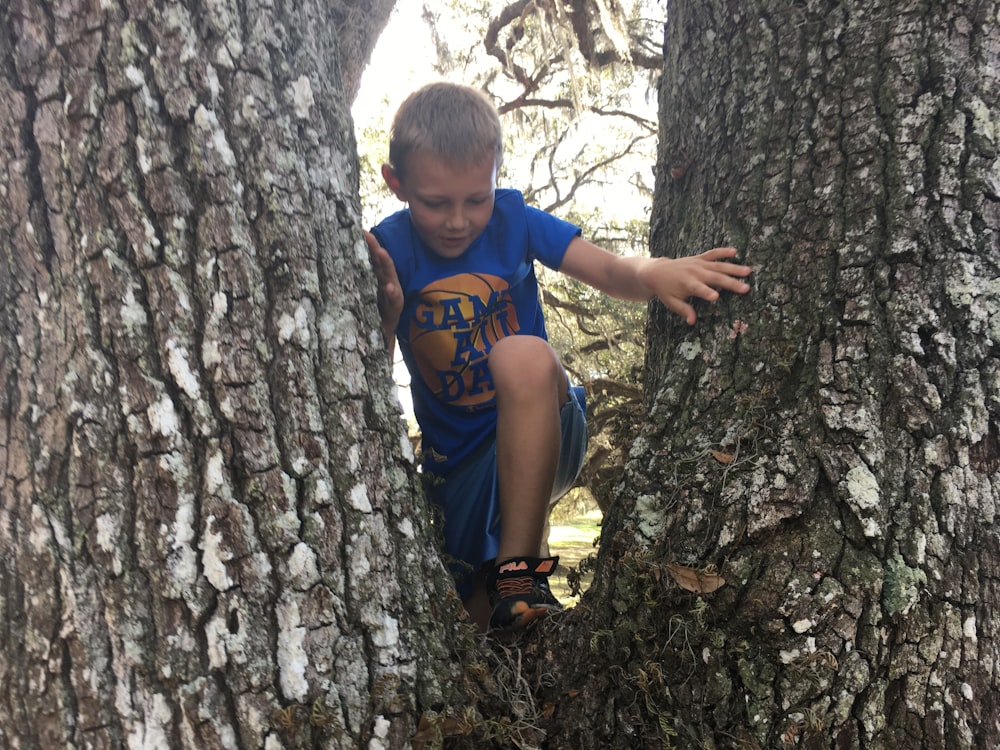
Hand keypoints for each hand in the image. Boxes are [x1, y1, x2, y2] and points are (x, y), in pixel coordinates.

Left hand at [365, 231, 403, 342]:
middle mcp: (386, 281)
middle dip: (376, 248)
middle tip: (368, 235)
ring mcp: (392, 293)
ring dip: (386, 264)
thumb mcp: (360, 292)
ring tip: (382, 253)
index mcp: (376, 277)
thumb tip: (337, 261)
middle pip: (381, 262)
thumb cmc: (370, 311)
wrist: (380, 335)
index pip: (371, 257)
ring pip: (390, 276)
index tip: (357, 230)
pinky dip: (392, 293)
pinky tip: (388, 287)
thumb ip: (354, 279)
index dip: (366, 244)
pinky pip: (394, 299)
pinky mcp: (396, 307)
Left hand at [637, 247, 751, 324]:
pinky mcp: (699, 258)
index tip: (716, 297)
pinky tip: (735, 251)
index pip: (698, 289)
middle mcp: (694, 272)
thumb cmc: (665, 290)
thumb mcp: (671, 302)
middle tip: (746, 288)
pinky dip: (723, 251)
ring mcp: (698, 264)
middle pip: (715, 278)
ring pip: (718, 265)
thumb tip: (692, 322)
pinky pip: (712, 253)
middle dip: (730, 283)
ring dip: (734, 268)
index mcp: (687, 284)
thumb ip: (683, 310)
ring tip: (749, 271)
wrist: (656, 271)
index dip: (707, 292)